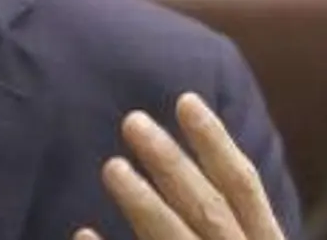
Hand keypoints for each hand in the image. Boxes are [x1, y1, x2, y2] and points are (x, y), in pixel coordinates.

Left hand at [75, 93, 283, 239]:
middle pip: (209, 211)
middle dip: (172, 165)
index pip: (243, 189)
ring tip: (112, 167)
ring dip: (145, 205)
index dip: (216, 144)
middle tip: (133, 122)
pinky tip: (82, 234)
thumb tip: (182, 170)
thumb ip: (231, 223)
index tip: (186, 101)